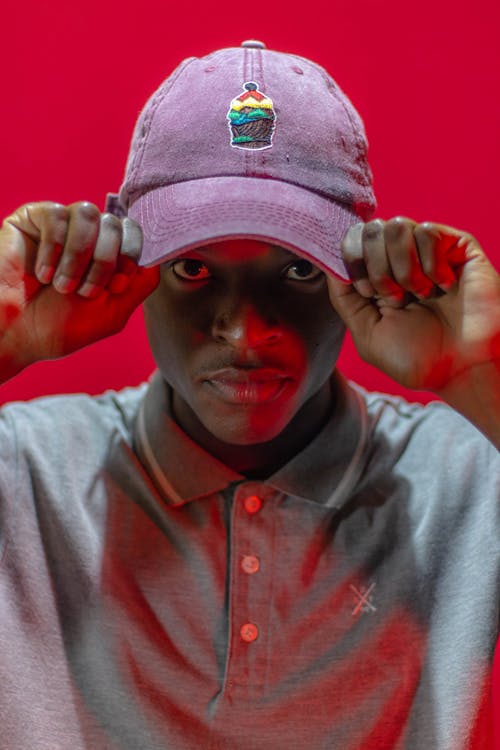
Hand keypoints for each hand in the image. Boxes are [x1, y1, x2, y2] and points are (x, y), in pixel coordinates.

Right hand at [0, 201, 158, 378]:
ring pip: (88, 214)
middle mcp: (88, 236)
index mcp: (108, 255)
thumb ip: (140, 285)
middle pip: (115, 223)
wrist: (14, 335)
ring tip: (62, 285)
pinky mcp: (33, 218)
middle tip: (83, 292)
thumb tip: (158, 256)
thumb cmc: (59, 328)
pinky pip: (56, 215)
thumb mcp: (112, 313)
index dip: (130, 256)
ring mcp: (61, 225)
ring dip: (78, 256)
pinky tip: (41, 273)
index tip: (115, 286)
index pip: (135, 232)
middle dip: (104, 262)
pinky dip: (53, 249)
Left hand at [327, 217, 499, 392]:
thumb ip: (343, 297)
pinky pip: (427, 230)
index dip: (353, 263)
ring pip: (396, 226)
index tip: (368, 294)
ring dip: (404, 268)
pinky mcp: (457, 245)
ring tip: (421, 294)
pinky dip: (430, 263)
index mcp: (376, 277)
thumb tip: (329, 260)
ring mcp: (428, 250)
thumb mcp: (366, 333)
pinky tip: (443, 285)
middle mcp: (400, 259)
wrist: (462, 368)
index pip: (350, 241)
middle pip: (368, 230)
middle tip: (398, 299)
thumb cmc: (419, 359)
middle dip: (377, 270)